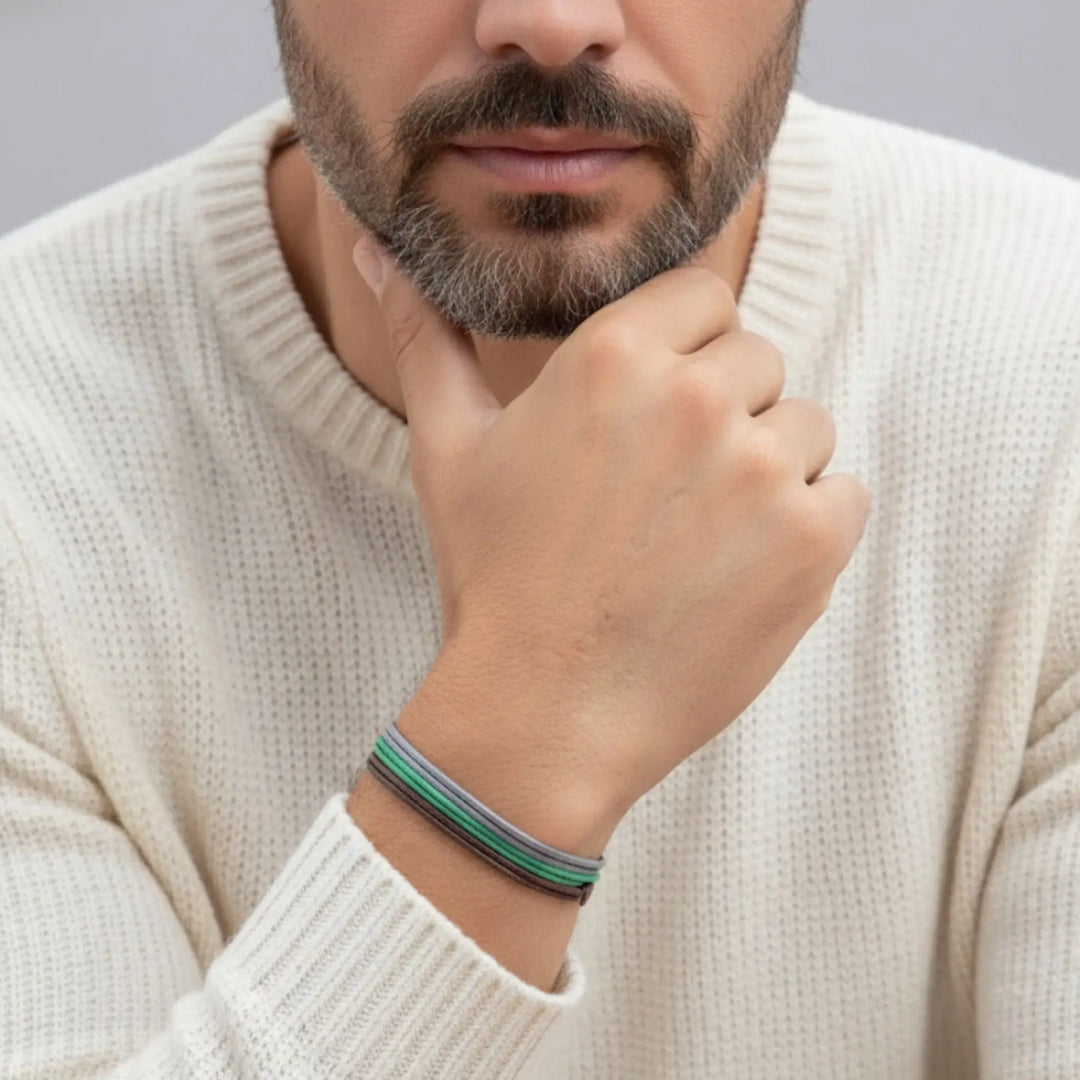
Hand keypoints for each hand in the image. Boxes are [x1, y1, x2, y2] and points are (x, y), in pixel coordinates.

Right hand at [353, 237, 870, 827]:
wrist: (543, 715)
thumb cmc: (494, 579)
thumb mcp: (447, 448)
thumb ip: (423, 334)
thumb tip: (368, 242)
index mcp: (614, 355)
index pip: (707, 298)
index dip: (687, 353)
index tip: (657, 415)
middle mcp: (697, 397)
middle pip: (760, 360)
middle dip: (725, 414)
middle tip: (665, 495)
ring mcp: (764, 469)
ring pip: (807, 428)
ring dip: (769, 472)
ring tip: (697, 539)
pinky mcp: (813, 542)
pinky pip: (846, 494)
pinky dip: (810, 528)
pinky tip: (739, 572)